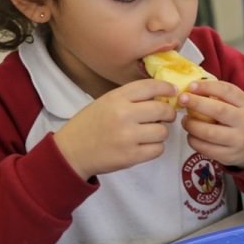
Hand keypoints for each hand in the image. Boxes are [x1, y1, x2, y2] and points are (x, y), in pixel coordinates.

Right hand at [54, 80, 177, 178]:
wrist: (70, 152)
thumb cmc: (90, 125)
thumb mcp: (106, 102)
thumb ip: (131, 98)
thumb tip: (163, 96)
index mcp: (116, 98)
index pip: (151, 86)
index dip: (167, 87)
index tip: (173, 91)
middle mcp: (123, 115)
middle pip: (163, 110)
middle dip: (168, 113)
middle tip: (165, 116)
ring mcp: (128, 136)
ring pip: (163, 131)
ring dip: (160, 133)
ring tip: (148, 133)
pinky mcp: (131, 156)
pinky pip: (158, 149)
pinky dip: (155, 148)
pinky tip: (144, 145)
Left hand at [178, 79, 243, 167]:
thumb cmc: (235, 119)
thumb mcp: (234, 104)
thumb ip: (218, 96)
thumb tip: (191, 89)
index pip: (227, 91)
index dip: (208, 87)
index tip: (191, 86)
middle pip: (219, 110)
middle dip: (197, 103)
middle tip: (182, 100)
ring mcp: (237, 140)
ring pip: (208, 132)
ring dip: (191, 125)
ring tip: (185, 121)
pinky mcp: (228, 155)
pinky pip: (205, 148)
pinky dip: (193, 140)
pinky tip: (191, 135)